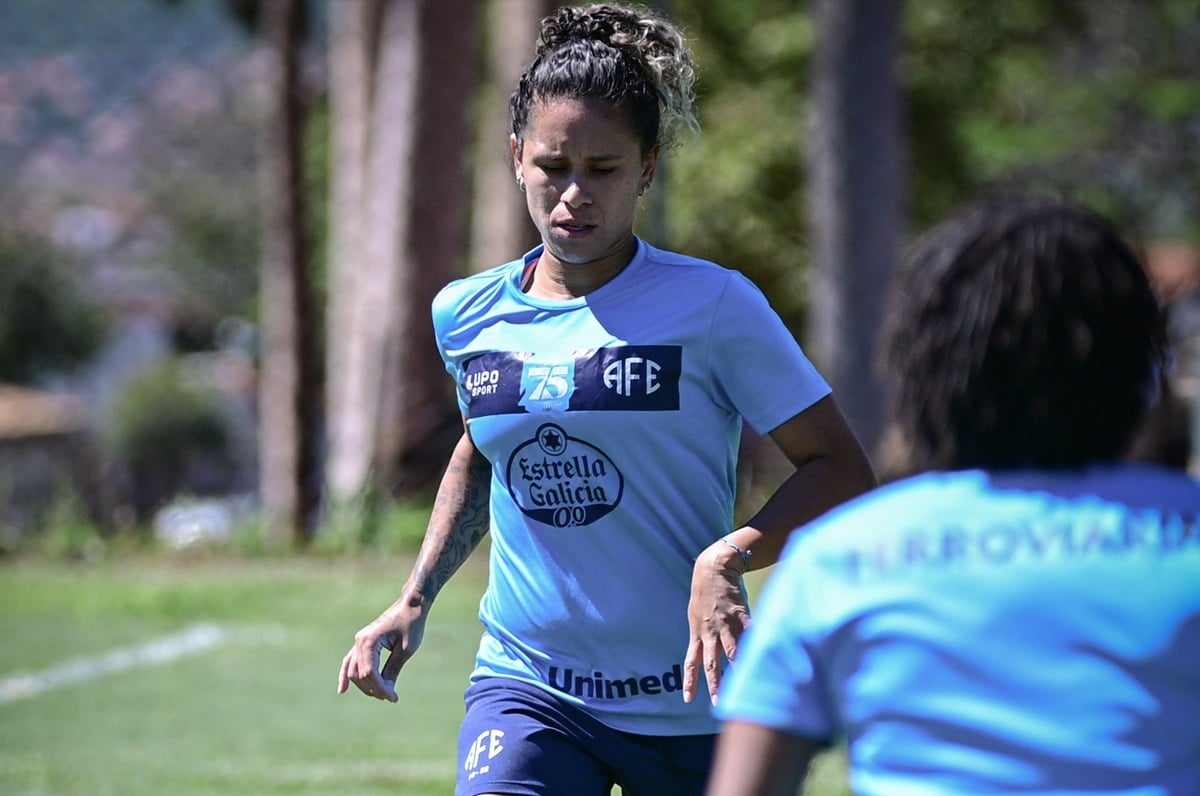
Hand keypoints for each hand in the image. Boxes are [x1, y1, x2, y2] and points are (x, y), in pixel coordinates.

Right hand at [337, 596, 426, 701]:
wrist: (410, 605)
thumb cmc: (411, 624)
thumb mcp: (405, 650)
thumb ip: (393, 670)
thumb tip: (387, 691)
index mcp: (370, 641)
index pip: (369, 673)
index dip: (380, 688)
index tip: (394, 698)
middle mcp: (360, 641)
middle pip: (360, 674)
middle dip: (374, 689)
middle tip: (391, 697)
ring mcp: (359, 641)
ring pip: (354, 671)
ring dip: (365, 685)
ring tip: (382, 695)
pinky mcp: (362, 642)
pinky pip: (350, 662)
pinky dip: (346, 675)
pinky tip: (343, 690)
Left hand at [683, 541, 749, 704]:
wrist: (714, 568)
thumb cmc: (706, 592)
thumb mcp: (697, 615)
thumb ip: (704, 634)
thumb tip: (709, 651)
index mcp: (698, 633)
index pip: (691, 662)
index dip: (690, 681)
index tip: (687, 699)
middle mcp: (710, 632)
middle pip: (711, 664)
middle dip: (715, 684)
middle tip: (718, 703)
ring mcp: (726, 625)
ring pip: (731, 653)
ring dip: (737, 672)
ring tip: (745, 686)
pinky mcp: (741, 616)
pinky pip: (750, 635)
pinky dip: (756, 647)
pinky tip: (766, 658)